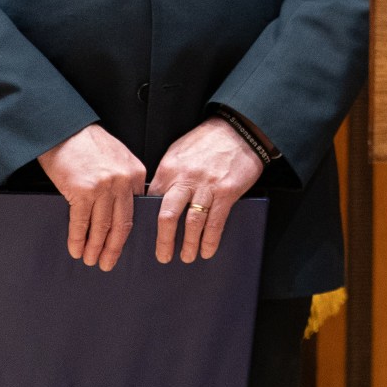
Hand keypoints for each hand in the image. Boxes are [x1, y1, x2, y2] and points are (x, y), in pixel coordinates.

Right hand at [37, 124, 146, 270]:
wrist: (65, 130)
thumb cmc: (89, 145)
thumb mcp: (118, 159)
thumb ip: (125, 182)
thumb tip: (122, 209)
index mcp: (136, 174)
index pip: (135, 211)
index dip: (128, 233)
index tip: (122, 247)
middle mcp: (123, 182)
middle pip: (122, 224)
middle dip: (114, 248)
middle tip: (108, 264)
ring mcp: (104, 187)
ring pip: (102, 227)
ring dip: (95, 248)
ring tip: (91, 260)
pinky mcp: (82, 191)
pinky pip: (81, 223)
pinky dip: (78, 240)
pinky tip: (76, 250)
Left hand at [148, 118, 265, 264]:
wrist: (239, 129)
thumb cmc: (208, 139)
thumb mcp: (179, 151)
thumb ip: (169, 174)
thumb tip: (157, 196)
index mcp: (169, 169)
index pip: (151, 201)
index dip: (148, 222)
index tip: (147, 237)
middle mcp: (185, 179)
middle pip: (167, 216)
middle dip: (163, 241)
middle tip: (163, 257)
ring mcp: (206, 186)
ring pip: (192, 222)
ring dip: (188, 244)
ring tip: (187, 257)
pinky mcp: (227, 191)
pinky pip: (216, 221)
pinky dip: (210, 239)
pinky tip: (208, 250)